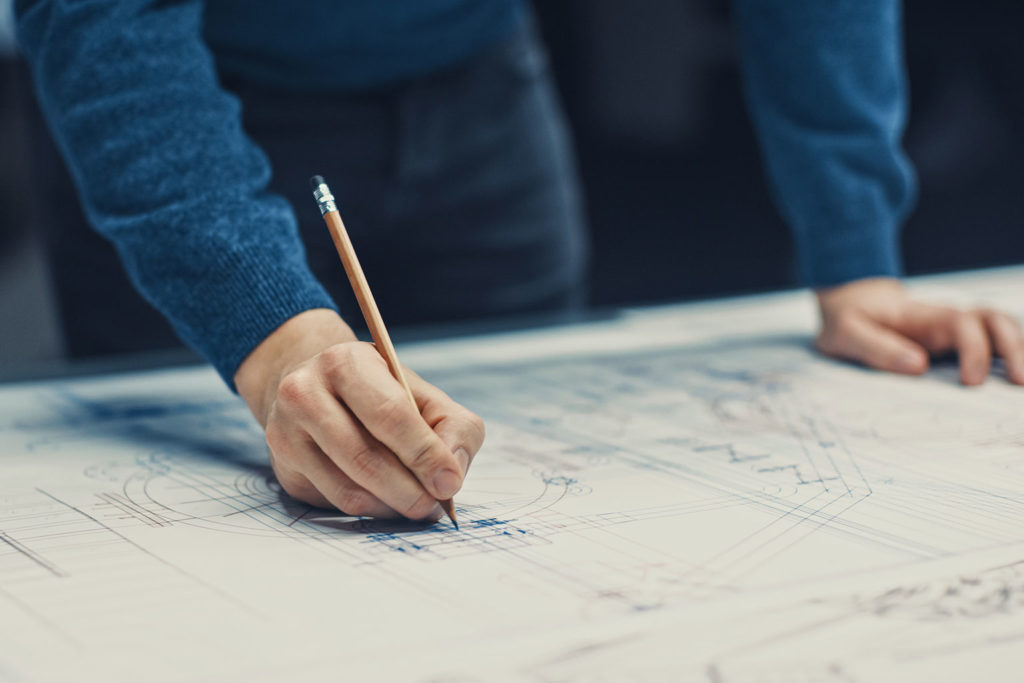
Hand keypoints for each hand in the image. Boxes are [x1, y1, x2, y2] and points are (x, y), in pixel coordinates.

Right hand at [234, 309, 484, 518]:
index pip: (389, 414)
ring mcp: (286, 433)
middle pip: (364, 457)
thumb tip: (450, 475)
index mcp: (345, 363)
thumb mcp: (423, 395)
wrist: (318, 390)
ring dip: (392, 506)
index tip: (449, 482)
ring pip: (348, 490)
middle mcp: (304, 393)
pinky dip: (371, 511)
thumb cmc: (380, 395)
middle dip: (410, 490)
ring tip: (418, 504)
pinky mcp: (285, 469)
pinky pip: (335, 503)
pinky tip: (389, 501)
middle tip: (435, 505)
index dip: (424, 453)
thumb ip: (454, 427)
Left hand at [815, 277, 1023, 385]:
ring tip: (1023, 383)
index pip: (962, 324)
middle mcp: (946, 319)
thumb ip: (877, 347)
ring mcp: (954, 328)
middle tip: (1019, 382)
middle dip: (1014, 347)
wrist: (849, 303)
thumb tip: (919, 365)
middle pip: (994, 320)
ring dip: (1018, 350)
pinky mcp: (956, 341)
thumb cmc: (848, 317)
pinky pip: (993, 342)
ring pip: (1001, 328)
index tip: (971, 383)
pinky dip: (1010, 353)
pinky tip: (1015, 374)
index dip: (973, 350)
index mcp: (922, 315)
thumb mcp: (846, 332)